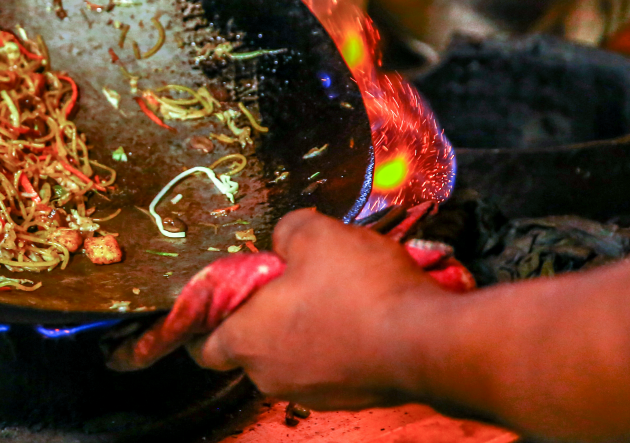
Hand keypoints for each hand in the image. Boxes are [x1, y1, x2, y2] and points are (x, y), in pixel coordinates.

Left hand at [190, 208, 452, 409]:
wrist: (428, 342)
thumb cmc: (362, 291)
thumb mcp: (315, 235)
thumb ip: (286, 231)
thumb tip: (285, 239)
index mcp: (246, 340)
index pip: (201, 346)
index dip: (204, 322)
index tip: (217, 302)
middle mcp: (270, 375)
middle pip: (248, 348)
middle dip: (261, 317)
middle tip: (285, 284)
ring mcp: (312, 392)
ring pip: (290, 357)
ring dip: (301, 330)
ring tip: (330, 294)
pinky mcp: (349, 398)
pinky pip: (327, 367)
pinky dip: (334, 345)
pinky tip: (358, 317)